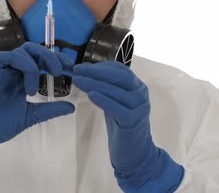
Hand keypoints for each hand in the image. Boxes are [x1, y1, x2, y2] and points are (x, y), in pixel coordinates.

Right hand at [0, 41, 74, 154]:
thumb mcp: (30, 116)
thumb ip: (50, 110)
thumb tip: (72, 107)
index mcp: (23, 78)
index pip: (42, 62)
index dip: (58, 62)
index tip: (72, 70)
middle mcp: (14, 69)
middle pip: (35, 51)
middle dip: (51, 57)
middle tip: (62, 70)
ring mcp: (3, 67)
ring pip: (24, 50)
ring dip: (38, 63)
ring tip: (40, 85)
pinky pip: (10, 56)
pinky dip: (24, 64)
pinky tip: (29, 82)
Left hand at [73, 61, 183, 191]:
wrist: (135, 152)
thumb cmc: (122, 125)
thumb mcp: (114, 101)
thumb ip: (105, 87)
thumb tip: (86, 71)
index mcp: (137, 86)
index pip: (120, 70)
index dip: (100, 67)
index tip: (81, 66)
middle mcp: (141, 93)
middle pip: (119, 77)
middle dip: (96, 72)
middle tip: (76, 70)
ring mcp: (139, 107)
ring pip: (116, 91)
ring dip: (95, 83)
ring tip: (77, 80)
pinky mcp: (134, 121)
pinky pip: (117, 108)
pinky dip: (104, 100)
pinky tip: (91, 95)